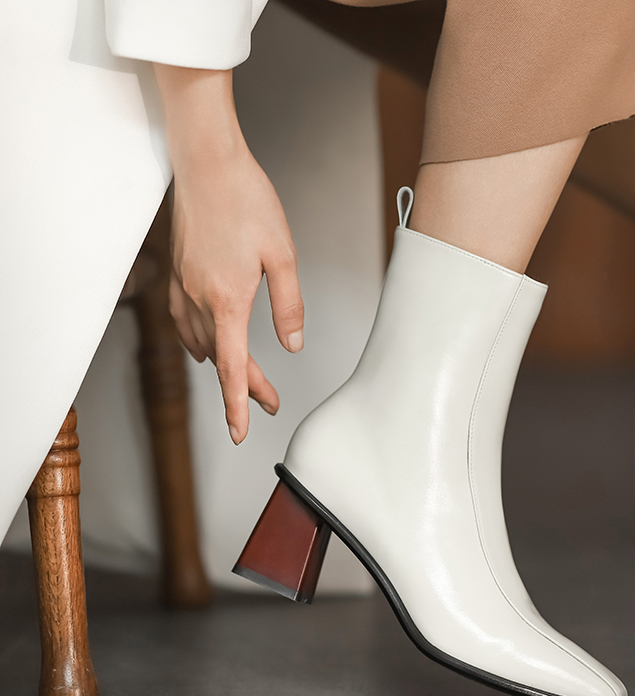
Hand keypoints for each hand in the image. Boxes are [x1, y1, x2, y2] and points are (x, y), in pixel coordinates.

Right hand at [153, 65, 302, 444]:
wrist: (207, 162)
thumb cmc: (247, 202)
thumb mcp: (282, 256)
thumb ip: (289, 306)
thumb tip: (293, 345)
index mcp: (227, 300)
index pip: (233, 368)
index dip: (238, 404)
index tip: (241, 433)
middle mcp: (200, 299)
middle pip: (222, 360)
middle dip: (246, 386)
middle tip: (271, 402)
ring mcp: (184, 287)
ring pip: (204, 343)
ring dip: (227, 364)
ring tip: (250, 379)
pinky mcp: (179, 274)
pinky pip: (186, 323)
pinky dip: (202, 342)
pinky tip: (211, 345)